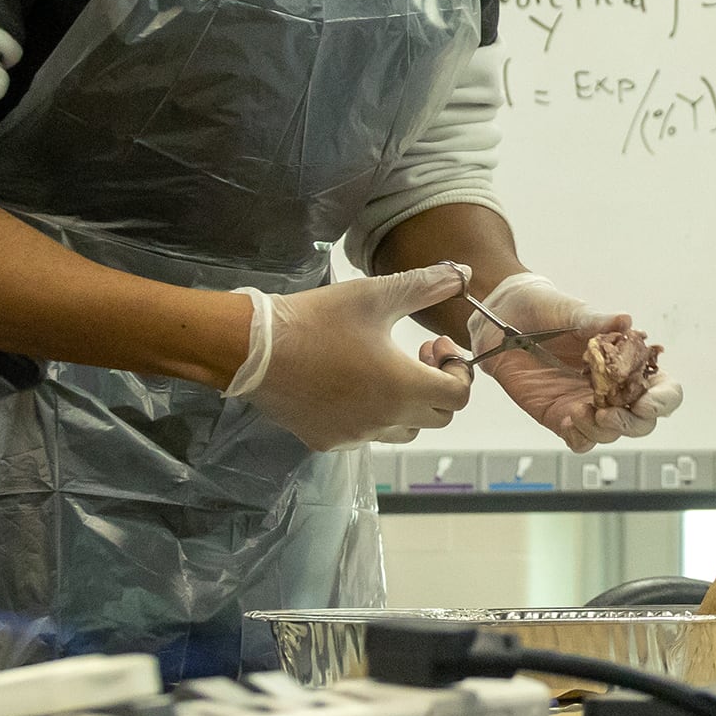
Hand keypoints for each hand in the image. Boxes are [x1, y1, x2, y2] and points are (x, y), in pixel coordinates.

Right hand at [226, 263, 472, 451]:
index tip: (435, 348)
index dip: (458, 371)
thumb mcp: (375, 296)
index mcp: (403, 388)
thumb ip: (424, 286)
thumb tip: (463, 274)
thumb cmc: (316, 321)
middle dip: (437, 387)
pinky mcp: (327, 440)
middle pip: (437, 417)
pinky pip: (365, 435)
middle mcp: (384, 420)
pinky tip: (352, 386)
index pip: (458, 397)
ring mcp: (355, 436)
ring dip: (407, 405)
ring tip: (386, 370)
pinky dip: (372, 416)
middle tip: (418, 356)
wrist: (252, 349)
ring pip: (403, 430)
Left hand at [467, 273, 684, 450]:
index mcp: (627, 361)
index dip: (663, 400)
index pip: (663, 388)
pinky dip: (579, 437)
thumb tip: (626, 320)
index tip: (647, 402)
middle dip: (632, 423)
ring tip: (579, 412)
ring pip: (610, 434)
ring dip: (602, 430)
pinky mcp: (559, 415)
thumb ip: (597, 321)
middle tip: (608, 413)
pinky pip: (578, 440)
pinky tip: (568, 419)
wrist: (502, 316)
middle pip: (642, 421)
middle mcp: (613, 387)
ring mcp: (587, 404)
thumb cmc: (544, 308)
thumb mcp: (572, 311)